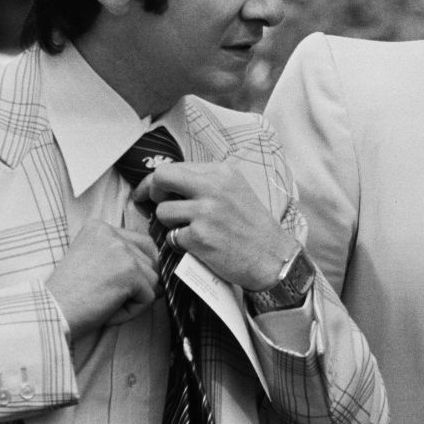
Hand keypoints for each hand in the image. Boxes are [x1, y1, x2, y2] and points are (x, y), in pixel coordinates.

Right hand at [45, 219, 158, 340]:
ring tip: (103, 302)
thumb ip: (121, 257)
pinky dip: (131, 311)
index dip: (133, 270)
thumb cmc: (67, 295)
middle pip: (150, 261)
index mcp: (99, 227)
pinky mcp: (130, 273)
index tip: (105, 282)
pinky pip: (149, 298)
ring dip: (132, 298)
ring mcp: (122, 251)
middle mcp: (112, 233)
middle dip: (134, 285)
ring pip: (152, 280)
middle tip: (103, 295)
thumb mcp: (92, 262)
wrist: (49, 313)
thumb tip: (160, 273)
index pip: (142, 244)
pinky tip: (106, 310)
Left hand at [133, 161, 296, 290]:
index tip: (150, 192)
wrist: (272, 257)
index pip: (174, 167)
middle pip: (161, 178)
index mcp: (221, 172)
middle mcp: (213, 187)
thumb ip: (205, 182)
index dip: (157, 181)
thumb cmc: (252, 226)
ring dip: (169, 224)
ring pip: (162, 211)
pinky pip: (171, 237)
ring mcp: (205, 212)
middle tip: (158, 205)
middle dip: (151, 192)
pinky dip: (180, 243)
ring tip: (190, 230)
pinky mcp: (199, 237)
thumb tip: (166, 183)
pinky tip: (198, 245)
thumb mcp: (235, 190)